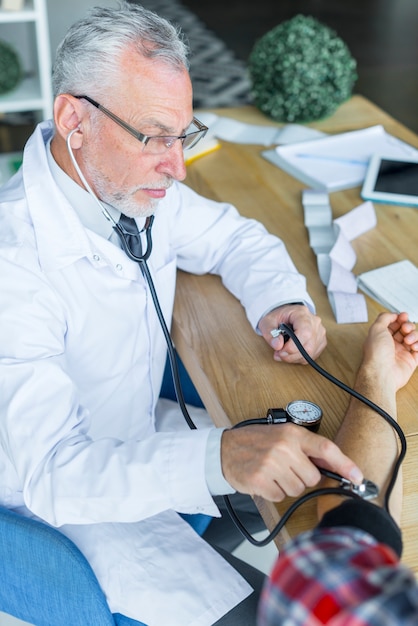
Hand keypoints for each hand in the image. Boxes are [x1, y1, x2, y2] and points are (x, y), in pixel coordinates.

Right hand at [220, 423, 361, 501]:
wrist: (224, 449)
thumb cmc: (256, 442)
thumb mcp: (282, 435)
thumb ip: (306, 448)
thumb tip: (336, 464)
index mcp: (292, 434)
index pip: (326, 449)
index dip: (345, 464)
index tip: (358, 476)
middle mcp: (283, 448)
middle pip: (312, 477)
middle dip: (303, 477)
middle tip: (287, 468)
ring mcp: (271, 465)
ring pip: (297, 489)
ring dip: (287, 485)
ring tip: (273, 472)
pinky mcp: (260, 481)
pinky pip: (280, 496)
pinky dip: (273, 492)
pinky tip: (264, 480)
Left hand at [258, 304, 326, 363]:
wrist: (286, 315)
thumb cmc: (278, 317)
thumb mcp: (267, 322)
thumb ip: (270, 333)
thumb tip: (277, 345)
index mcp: (302, 314)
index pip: (305, 332)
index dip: (293, 346)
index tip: (280, 350)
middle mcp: (314, 322)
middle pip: (308, 345)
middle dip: (291, 354)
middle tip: (278, 354)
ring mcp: (319, 332)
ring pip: (311, 352)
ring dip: (294, 358)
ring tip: (282, 353)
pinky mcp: (320, 341)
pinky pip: (312, 355)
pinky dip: (299, 358)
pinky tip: (291, 353)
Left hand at [362, 312, 417, 391]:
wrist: (382, 372)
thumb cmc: (377, 353)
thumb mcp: (376, 329)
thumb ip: (384, 318)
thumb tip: (393, 314)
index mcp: (381, 337)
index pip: (393, 324)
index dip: (399, 318)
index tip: (404, 316)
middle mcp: (391, 344)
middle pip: (405, 330)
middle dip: (408, 326)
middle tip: (405, 329)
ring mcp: (401, 352)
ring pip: (413, 338)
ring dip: (413, 336)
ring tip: (408, 341)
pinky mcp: (410, 361)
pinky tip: (413, 347)